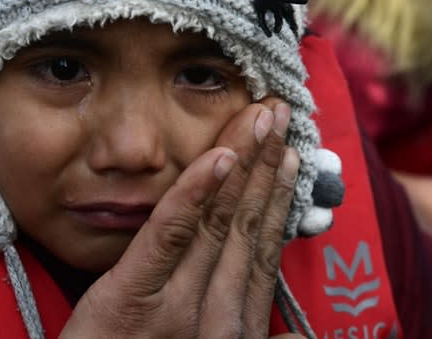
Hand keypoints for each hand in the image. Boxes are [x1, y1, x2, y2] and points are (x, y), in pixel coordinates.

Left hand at [59, 98, 298, 337]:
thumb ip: (248, 335)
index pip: (264, 245)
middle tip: (282, 115)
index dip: (279, 196)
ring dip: (242, 164)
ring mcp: (177, 302)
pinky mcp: (132, 294)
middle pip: (247, 223)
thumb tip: (299, 336)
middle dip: (266, 164)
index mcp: (236, 323)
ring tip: (260, 120)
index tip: (289, 155)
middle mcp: (218, 310)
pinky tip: (216, 158)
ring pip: (218, 221)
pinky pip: (169, 234)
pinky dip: (195, 193)